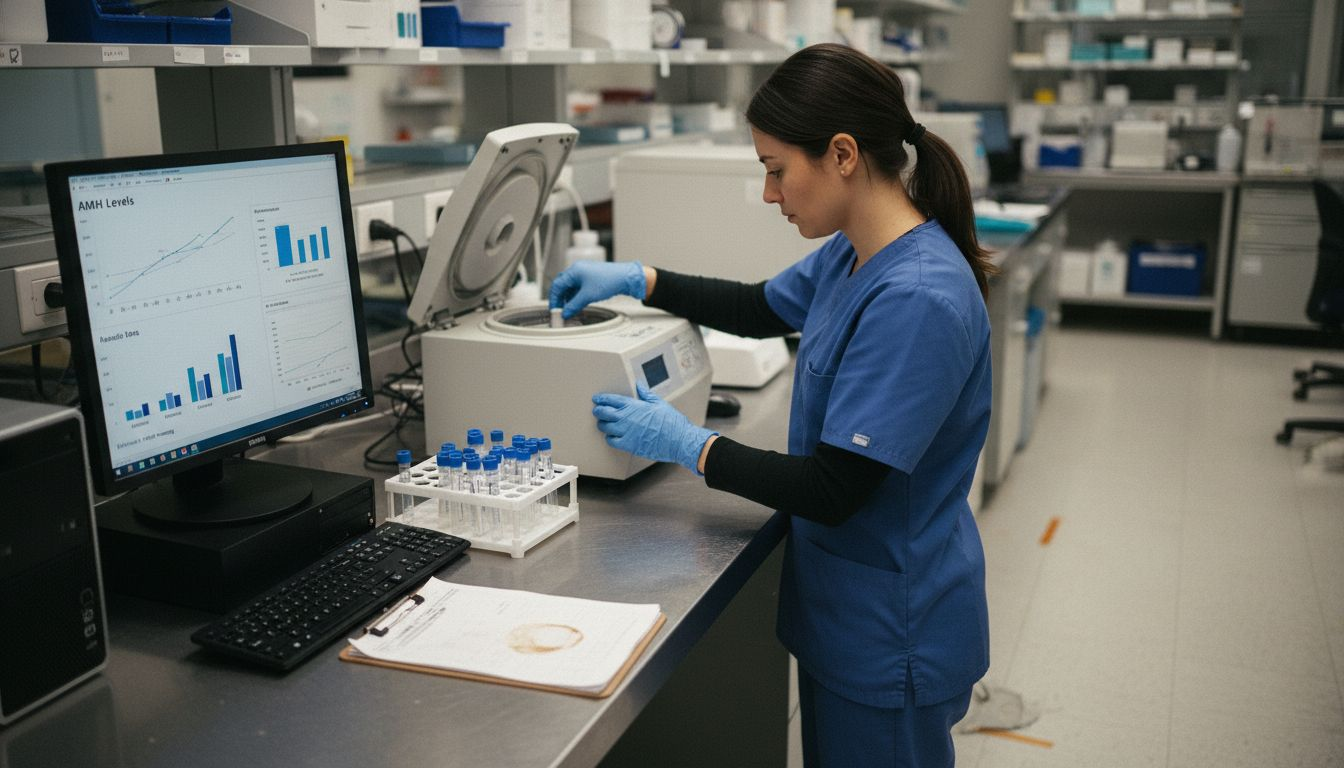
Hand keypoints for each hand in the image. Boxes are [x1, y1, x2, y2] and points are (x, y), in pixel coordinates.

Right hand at [549, 260, 645, 318]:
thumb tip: (565, 312)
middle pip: (563, 285)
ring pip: (571, 287)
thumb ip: (574, 305)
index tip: (555, 309)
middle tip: (560, 310)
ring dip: (569, 298)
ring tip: (569, 309)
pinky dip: (576, 296)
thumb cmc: (609, 280)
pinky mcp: (592, 278)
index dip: (554, 299)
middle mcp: (578, 270)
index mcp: (574, 270)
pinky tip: (578, 304)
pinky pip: (579, 287)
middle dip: (560, 298)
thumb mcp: (588, 296)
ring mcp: (586, 273)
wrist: (626, 278)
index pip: (557, 285)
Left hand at [592, 384, 716, 473]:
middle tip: (597, 410)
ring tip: (603, 423)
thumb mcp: (659, 403)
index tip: (597, 399)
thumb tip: (639, 385)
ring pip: (605, 427)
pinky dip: (609, 438)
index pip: (611, 400)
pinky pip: (612, 441)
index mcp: (633, 406)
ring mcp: (626, 432)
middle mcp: (626, 418)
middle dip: (598, 411)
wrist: (678, 440)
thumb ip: (646, 394)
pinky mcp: (628, 445)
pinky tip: (612, 436)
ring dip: (602, 424)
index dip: (602, 399)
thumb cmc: (671, 422)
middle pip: (604, 413)